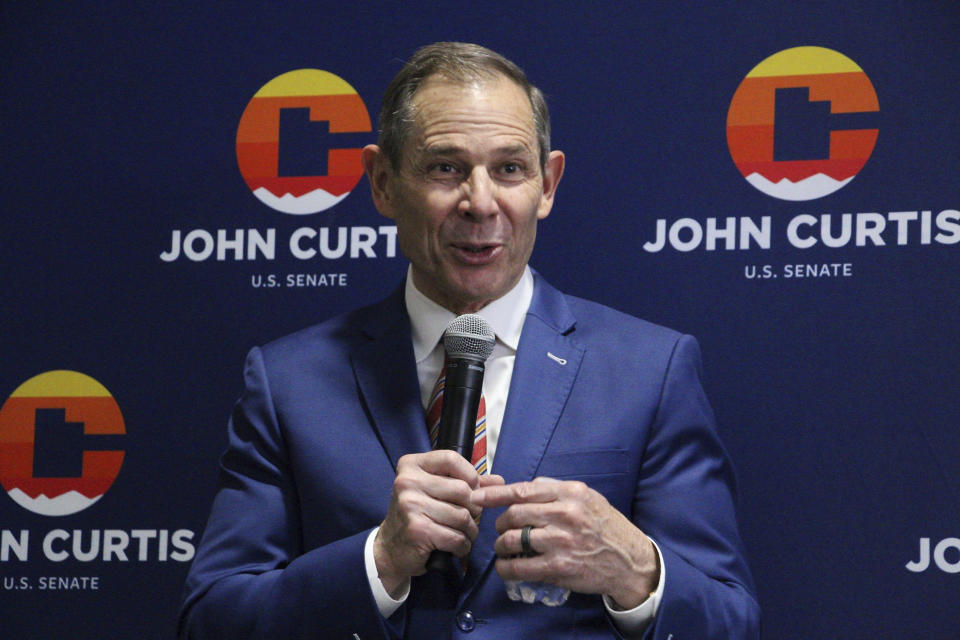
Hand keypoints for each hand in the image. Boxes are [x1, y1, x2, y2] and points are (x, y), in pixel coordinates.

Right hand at [374, 450, 502, 595]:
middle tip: (468, 518)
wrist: (390, 549)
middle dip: (473, 508)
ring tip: (463, 534)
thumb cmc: (417, 515)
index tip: (472, 489)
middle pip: (462, 489)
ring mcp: (410, 505)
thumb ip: (466, 483)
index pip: (451, 459)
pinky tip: (456, 547)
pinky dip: (462, 546)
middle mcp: (407, 482)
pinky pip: (456, 537)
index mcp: (411, 465)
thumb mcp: (436, 492)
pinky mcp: (417, 530)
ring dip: (470, 530)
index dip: (470, 475)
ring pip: (462, 516)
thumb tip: (499, 480)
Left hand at [471, 477, 658, 608]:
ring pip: (513, 539)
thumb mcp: (587, 498)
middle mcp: (565, 514)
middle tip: (500, 528)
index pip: (523, 490)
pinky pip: (521, 566)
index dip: (495, 494)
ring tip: (503, 548)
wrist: (629, 561)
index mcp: (571, 493)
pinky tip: (506, 567)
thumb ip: (556, 490)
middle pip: (514, 514)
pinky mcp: (559, 567)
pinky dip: (507, 567)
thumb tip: (522, 488)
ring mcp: (561, 542)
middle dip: (500, 523)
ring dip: (501, 545)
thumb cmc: (606, 527)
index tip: (477, 496)